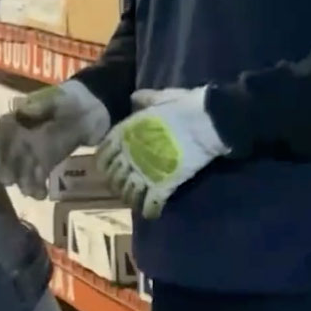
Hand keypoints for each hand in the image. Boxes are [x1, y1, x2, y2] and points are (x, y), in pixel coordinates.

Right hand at [0, 81, 110, 199]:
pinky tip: (41, 195)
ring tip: (30, 193)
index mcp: (15, 121)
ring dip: (22, 182)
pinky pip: (37, 177)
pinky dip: (37, 187)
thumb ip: (39, 106)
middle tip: (8, 181)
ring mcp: (30, 153)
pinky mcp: (44, 164)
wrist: (88, 112)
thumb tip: (23, 110)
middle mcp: (17, 139)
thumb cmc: (67, 101)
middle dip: (6, 169)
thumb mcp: (55, 100)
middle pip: (6, 157)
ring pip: (21, 170)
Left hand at [96, 86, 230, 218]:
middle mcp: (129, 154)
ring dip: (130, 198)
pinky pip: (150, 202)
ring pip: (128, 192)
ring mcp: (145, 170)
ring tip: (136, 201)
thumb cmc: (183, 106)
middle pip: (113, 177)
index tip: (111, 168)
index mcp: (124, 134)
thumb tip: (135, 99)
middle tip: (124, 188)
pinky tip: (150, 212)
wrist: (207, 120)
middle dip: (116, 184)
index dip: (105, 164)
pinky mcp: (164, 183)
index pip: (103, 155)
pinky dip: (149, 210)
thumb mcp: (158, 98)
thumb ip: (143, 100)